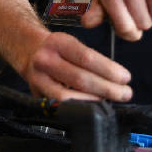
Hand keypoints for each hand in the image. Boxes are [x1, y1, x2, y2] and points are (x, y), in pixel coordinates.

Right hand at [16, 29, 132, 101]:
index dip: (109, 70)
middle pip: (80, 79)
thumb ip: (89, 60)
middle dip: (107, 89)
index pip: (87, 58)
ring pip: (68, 97)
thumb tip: (116, 81)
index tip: (125, 78)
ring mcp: (38, 80)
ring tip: (110, 102)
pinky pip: (60, 106)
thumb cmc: (55, 48)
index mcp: (57, 43)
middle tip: (125, 93)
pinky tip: (92, 107)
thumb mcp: (70, 43)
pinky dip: (79, 108)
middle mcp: (45, 60)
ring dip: (94, 102)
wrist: (25, 48)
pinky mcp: (36, 95)